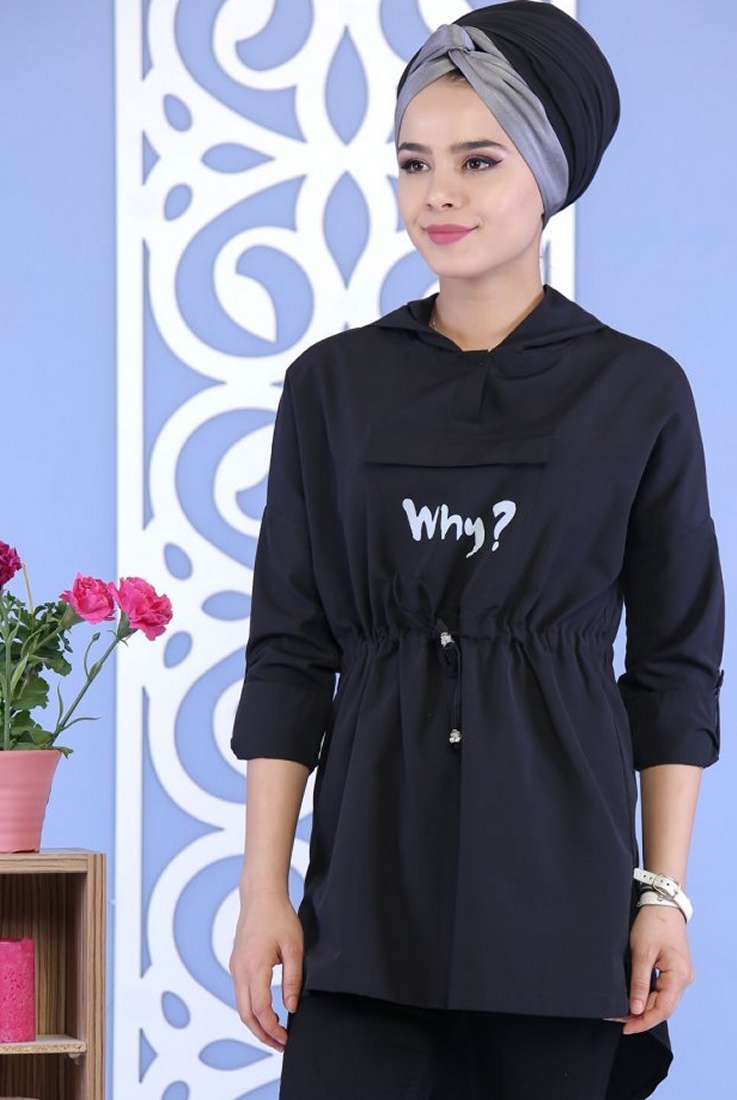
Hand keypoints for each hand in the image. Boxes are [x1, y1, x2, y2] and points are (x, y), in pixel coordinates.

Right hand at [230, 893, 303, 1051]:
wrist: (260, 895)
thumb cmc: (279, 917)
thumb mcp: (294, 947)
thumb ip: (293, 979)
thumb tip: (291, 1007)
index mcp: (255, 967)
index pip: (260, 1010)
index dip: (272, 1029)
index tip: (286, 1038)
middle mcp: (240, 970)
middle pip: (246, 1015)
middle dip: (262, 1035)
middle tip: (280, 1045)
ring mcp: (235, 967)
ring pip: (241, 1006)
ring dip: (256, 1024)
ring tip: (274, 1034)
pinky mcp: (236, 964)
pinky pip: (240, 994)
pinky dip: (251, 1009)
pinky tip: (264, 1013)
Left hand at [612, 905, 694, 1034]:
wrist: (662, 903)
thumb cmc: (652, 924)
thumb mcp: (642, 953)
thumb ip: (640, 983)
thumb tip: (636, 1010)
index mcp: (679, 976)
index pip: (663, 1010)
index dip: (643, 1022)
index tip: (625, 1027)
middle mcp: (685, 978)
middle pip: (664, 1007)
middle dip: (642, 1017)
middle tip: (619, 1020)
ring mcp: (681, 974)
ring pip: (664, 1000)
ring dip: (645, 1008)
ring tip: (624, 1012)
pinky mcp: (675, 969)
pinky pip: (664, 990)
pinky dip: (650, 997)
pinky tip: (635, 999)